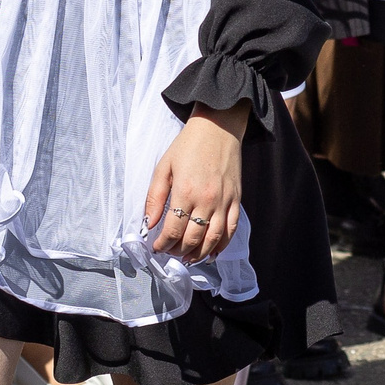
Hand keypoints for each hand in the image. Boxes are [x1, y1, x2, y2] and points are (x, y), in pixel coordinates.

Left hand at [143, 104, 246, 262]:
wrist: (218, 127)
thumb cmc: (188, 145)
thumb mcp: (164, 166)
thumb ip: (155, 197)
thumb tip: (148, 223)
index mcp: (185, 191)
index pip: (173, 230)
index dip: (162, 244)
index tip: (156, 248)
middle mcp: (207, 200)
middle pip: (192, 238)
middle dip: (178, 251)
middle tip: (170, 253)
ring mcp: (224, 201)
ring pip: (213, 239)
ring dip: (199, 254)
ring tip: (188, 258)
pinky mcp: (236, 199)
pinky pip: (231, 229)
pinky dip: (222, 245)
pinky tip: (212, 252)